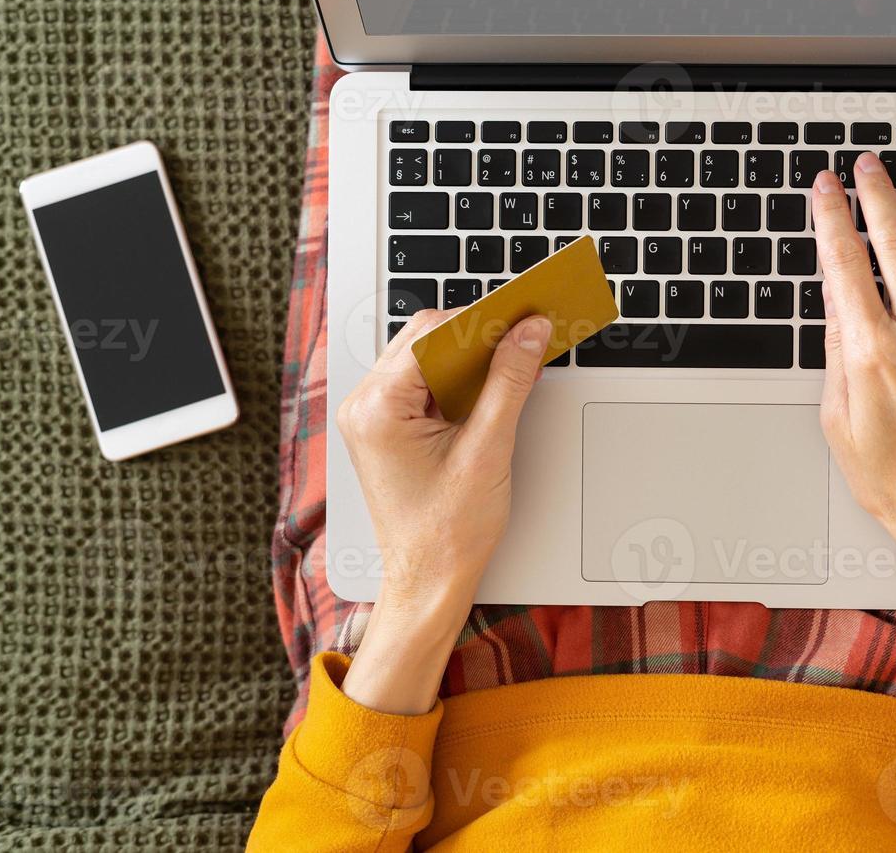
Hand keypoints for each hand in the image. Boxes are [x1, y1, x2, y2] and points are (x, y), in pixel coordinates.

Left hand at [335, 308, 551, 713]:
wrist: (428, 581)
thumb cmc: (447, 532)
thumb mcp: (489, 449)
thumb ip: (510, 381)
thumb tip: (529, 332)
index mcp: (378, 408)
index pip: (432, 334)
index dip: (482, 320)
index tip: (524, 315)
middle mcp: (365, 404)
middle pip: (427, 339)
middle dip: (479, 335)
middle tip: (526, 335)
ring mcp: (374, 415)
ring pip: (428, 357)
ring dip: (472, 357)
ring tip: (515, 363)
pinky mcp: (389, 426)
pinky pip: (426, 382)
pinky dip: (462, 379)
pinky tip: (495, 387)